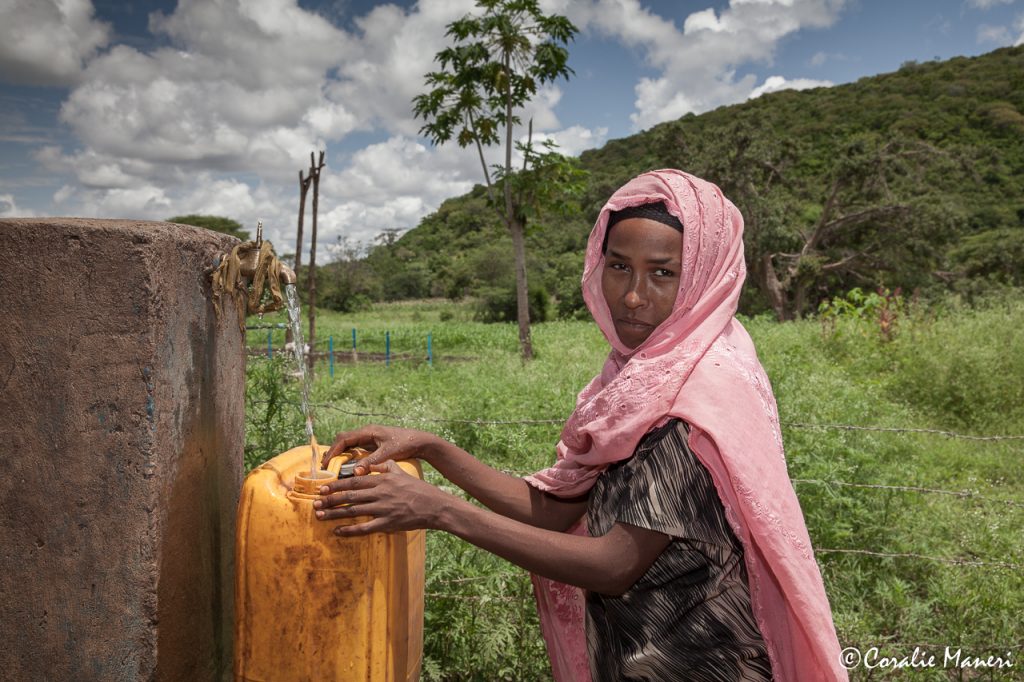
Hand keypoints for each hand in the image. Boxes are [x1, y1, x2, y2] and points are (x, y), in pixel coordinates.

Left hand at [313, 461, 448, 534]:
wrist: (435, 506)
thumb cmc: (418, 489)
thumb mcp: (402, 472)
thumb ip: (385, 467)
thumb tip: (369, 465)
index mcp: (382, 480)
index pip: (354, 481)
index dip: (336, 485)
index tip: (322, 488)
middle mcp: (380, 493)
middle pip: (350, 496)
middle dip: (330, 499)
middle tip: (315, 502)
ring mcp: (383, 509)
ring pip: (353, 511)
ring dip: (334, 514)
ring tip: (320, 515)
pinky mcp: (388, 523)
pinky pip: (365, 528)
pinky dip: (350, 530)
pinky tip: (338, 531)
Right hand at [322, 424, 446, 472]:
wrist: (420, 441)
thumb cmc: (405, 444)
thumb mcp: (388, 454)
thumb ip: (371, 462)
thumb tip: (355, 472)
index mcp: (368, 432)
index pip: (343, 439)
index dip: (333, 451)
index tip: (326, 464)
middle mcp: (366, 433)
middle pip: (342, 440)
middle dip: (333, 452)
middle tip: (325, 467)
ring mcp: (369, 437)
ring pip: (348, 444)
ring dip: (339, 454)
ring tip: (331, 468)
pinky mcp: (372, 443)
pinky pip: (355, 448)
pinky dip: (348, 456)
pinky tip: (345, 466)